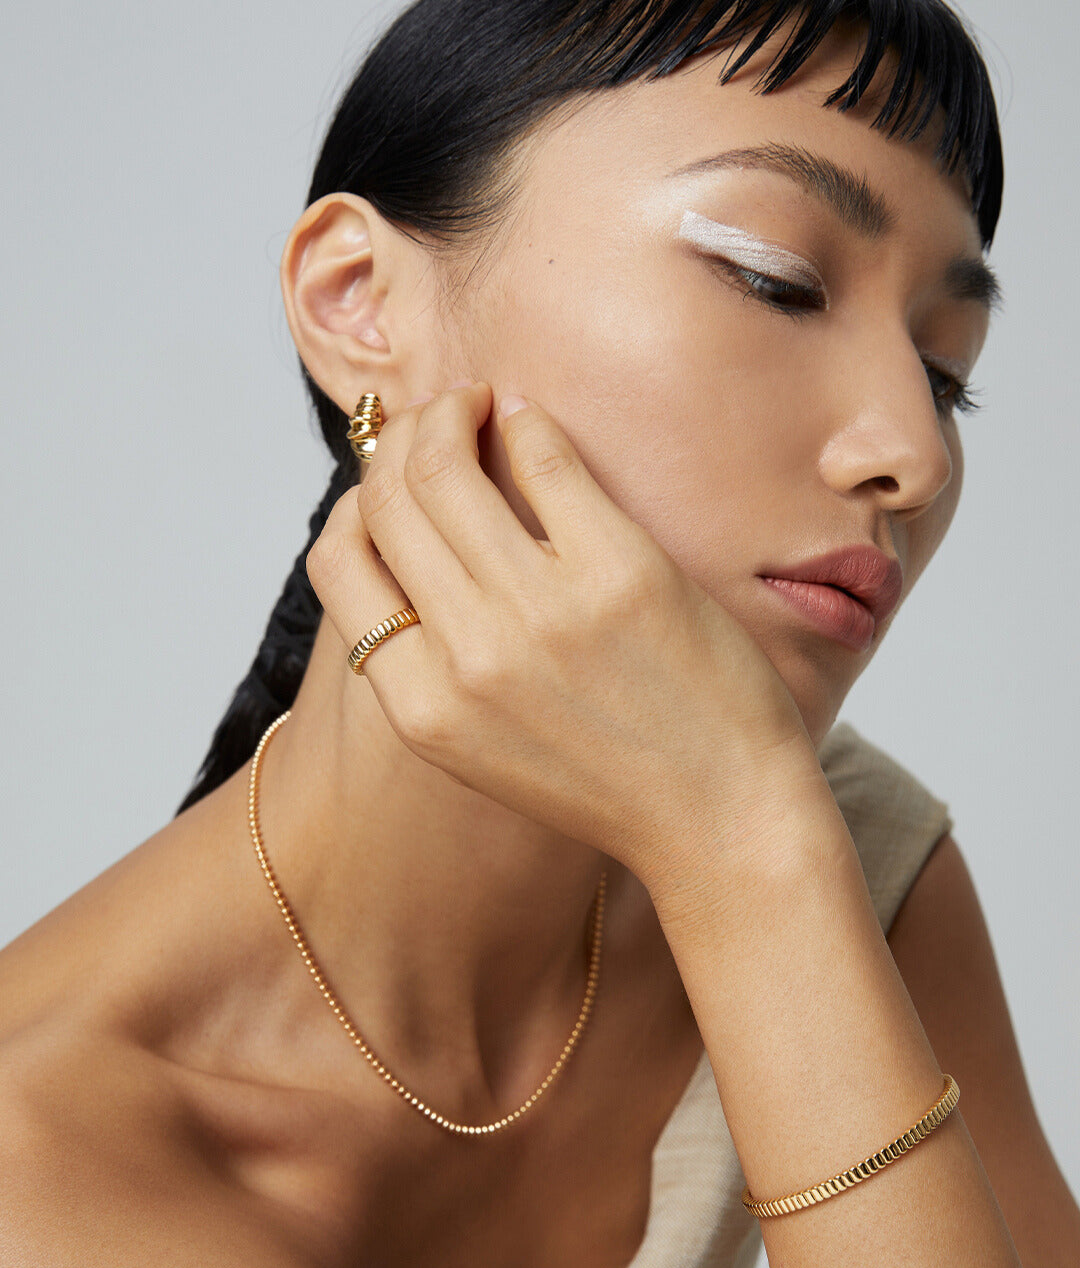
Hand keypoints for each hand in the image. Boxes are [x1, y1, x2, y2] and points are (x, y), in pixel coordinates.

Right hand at [308, 381, 813, 889]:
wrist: (719, 820)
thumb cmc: (607, 780)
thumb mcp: (482, 749)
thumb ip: (430, 664)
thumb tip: (404, 543)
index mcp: (422, 706)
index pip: (339, 563)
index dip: (355, 502)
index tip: (390, 480)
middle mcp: (467, 655)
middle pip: (386, 499)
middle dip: (399, 439)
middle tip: (435, 418)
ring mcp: (540, 611)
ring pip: (445, 465)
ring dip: (451, 412)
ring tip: (476, 405)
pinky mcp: (619, 570)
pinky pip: (543, 457)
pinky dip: (526, 422)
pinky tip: (530, 422)